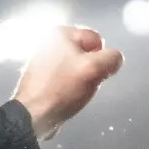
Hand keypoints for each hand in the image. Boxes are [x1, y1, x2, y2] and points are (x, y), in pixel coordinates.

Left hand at [11, 25, 124, 141]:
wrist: (33, 116)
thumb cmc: (63, 88)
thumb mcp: (94, 68)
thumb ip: (111, 58)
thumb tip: (115, 59)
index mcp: (59, 33)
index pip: (97, 40)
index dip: (101, 58)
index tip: (93, 73)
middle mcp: (49, 42)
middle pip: (87, 55)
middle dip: (90, 70)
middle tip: (84, 84)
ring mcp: (43, 61)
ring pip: (78, 69)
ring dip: (81, 81)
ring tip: (73, 93)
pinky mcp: (40, 79)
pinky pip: (65, 80)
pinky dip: (69, 88)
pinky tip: (65, 98)